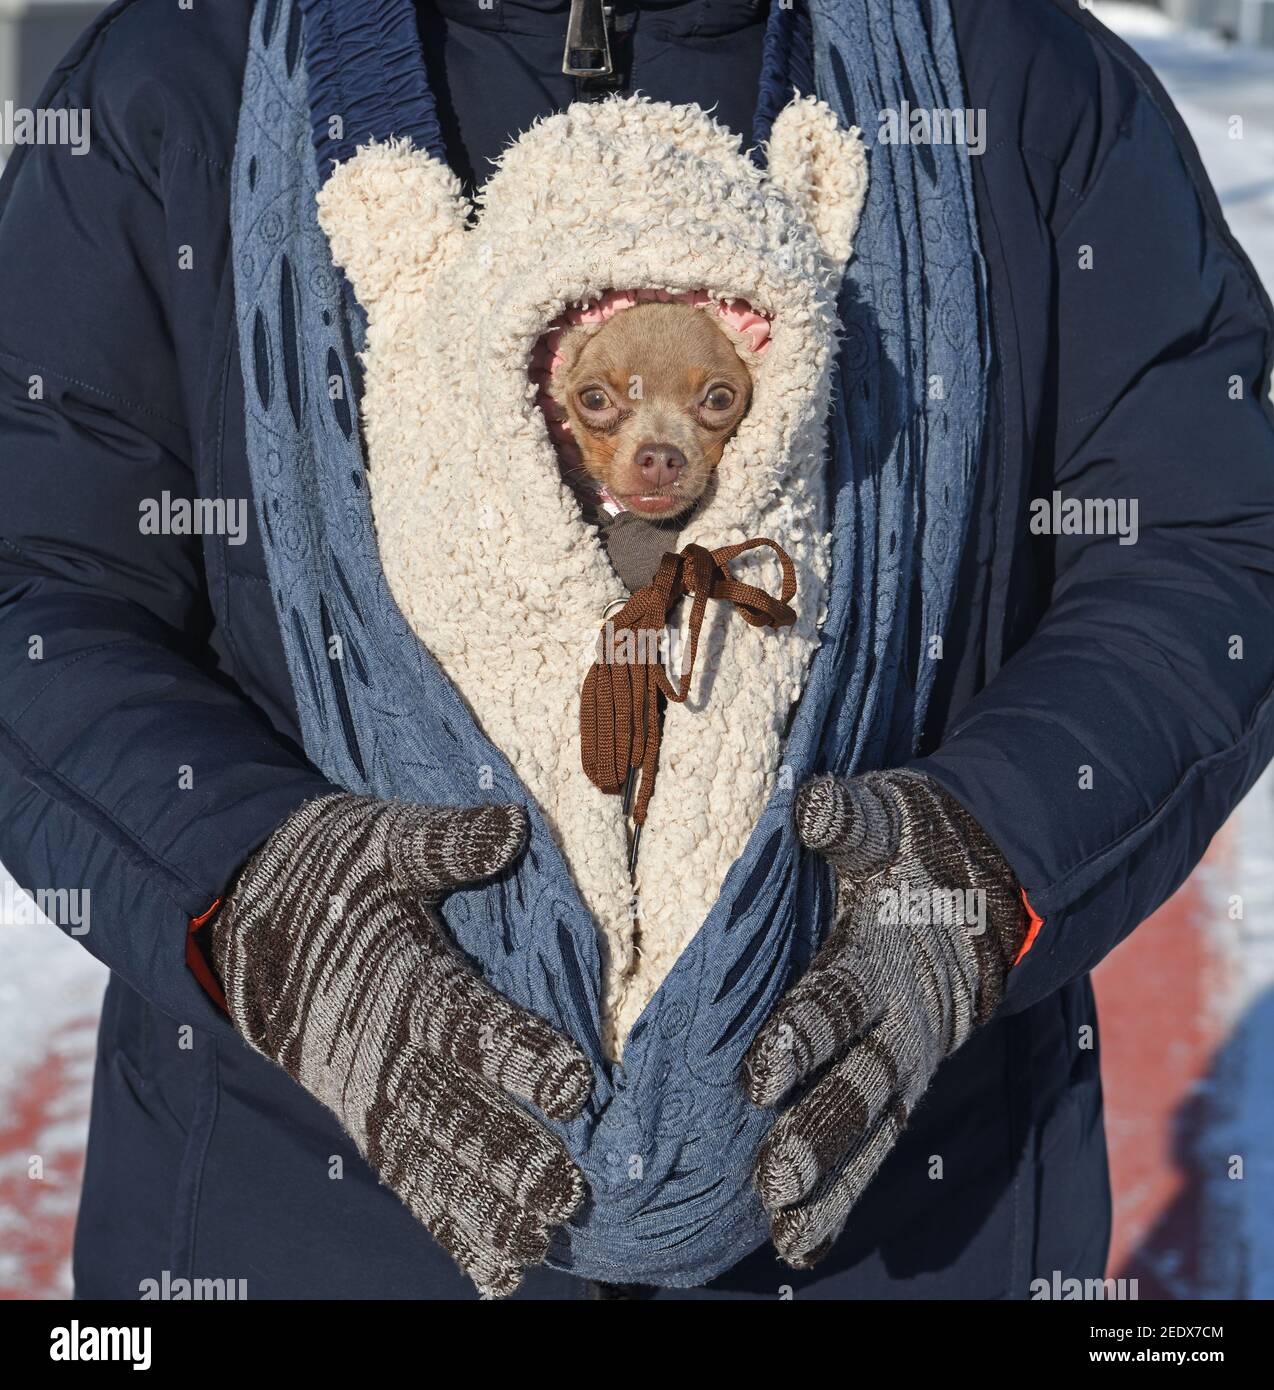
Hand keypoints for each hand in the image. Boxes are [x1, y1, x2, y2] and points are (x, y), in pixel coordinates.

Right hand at [211, 794, 591, 1297]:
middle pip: (451, 1113)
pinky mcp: (368, 1118)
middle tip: (566, 1190)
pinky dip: (451, 1227)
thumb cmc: (329, 877)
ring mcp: (373, 1094)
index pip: (462, 1022)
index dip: (516, 1052)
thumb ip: (445, 843)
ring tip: (538, 1243)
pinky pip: (410, 1181)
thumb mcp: (383, 841)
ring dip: (484, 1207)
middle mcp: (384, 1051)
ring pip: (432, 1164)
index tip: (570, 1080)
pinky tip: (501, 1269)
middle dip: (509, 1154)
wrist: (243, 921)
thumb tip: (510, 825)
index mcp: (400, 981)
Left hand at [744, 771, 1025, 1267]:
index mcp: (886, 952)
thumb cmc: (919, 843)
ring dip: (831, 1179)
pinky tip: (799, 1241)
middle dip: (820, 1129)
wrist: (994, 879)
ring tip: (783, 1228)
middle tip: (772, 1175)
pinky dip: (844, 1193)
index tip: (759, 1074)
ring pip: (874, 1127)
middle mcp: (904, 1016)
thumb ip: (848, 818)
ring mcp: (909, 1054)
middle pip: (863, 1082)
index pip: (839, 999)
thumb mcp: (889, 818)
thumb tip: (810, 803)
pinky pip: (878, 1141)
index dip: (801, 1036)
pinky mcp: (905, 1077)